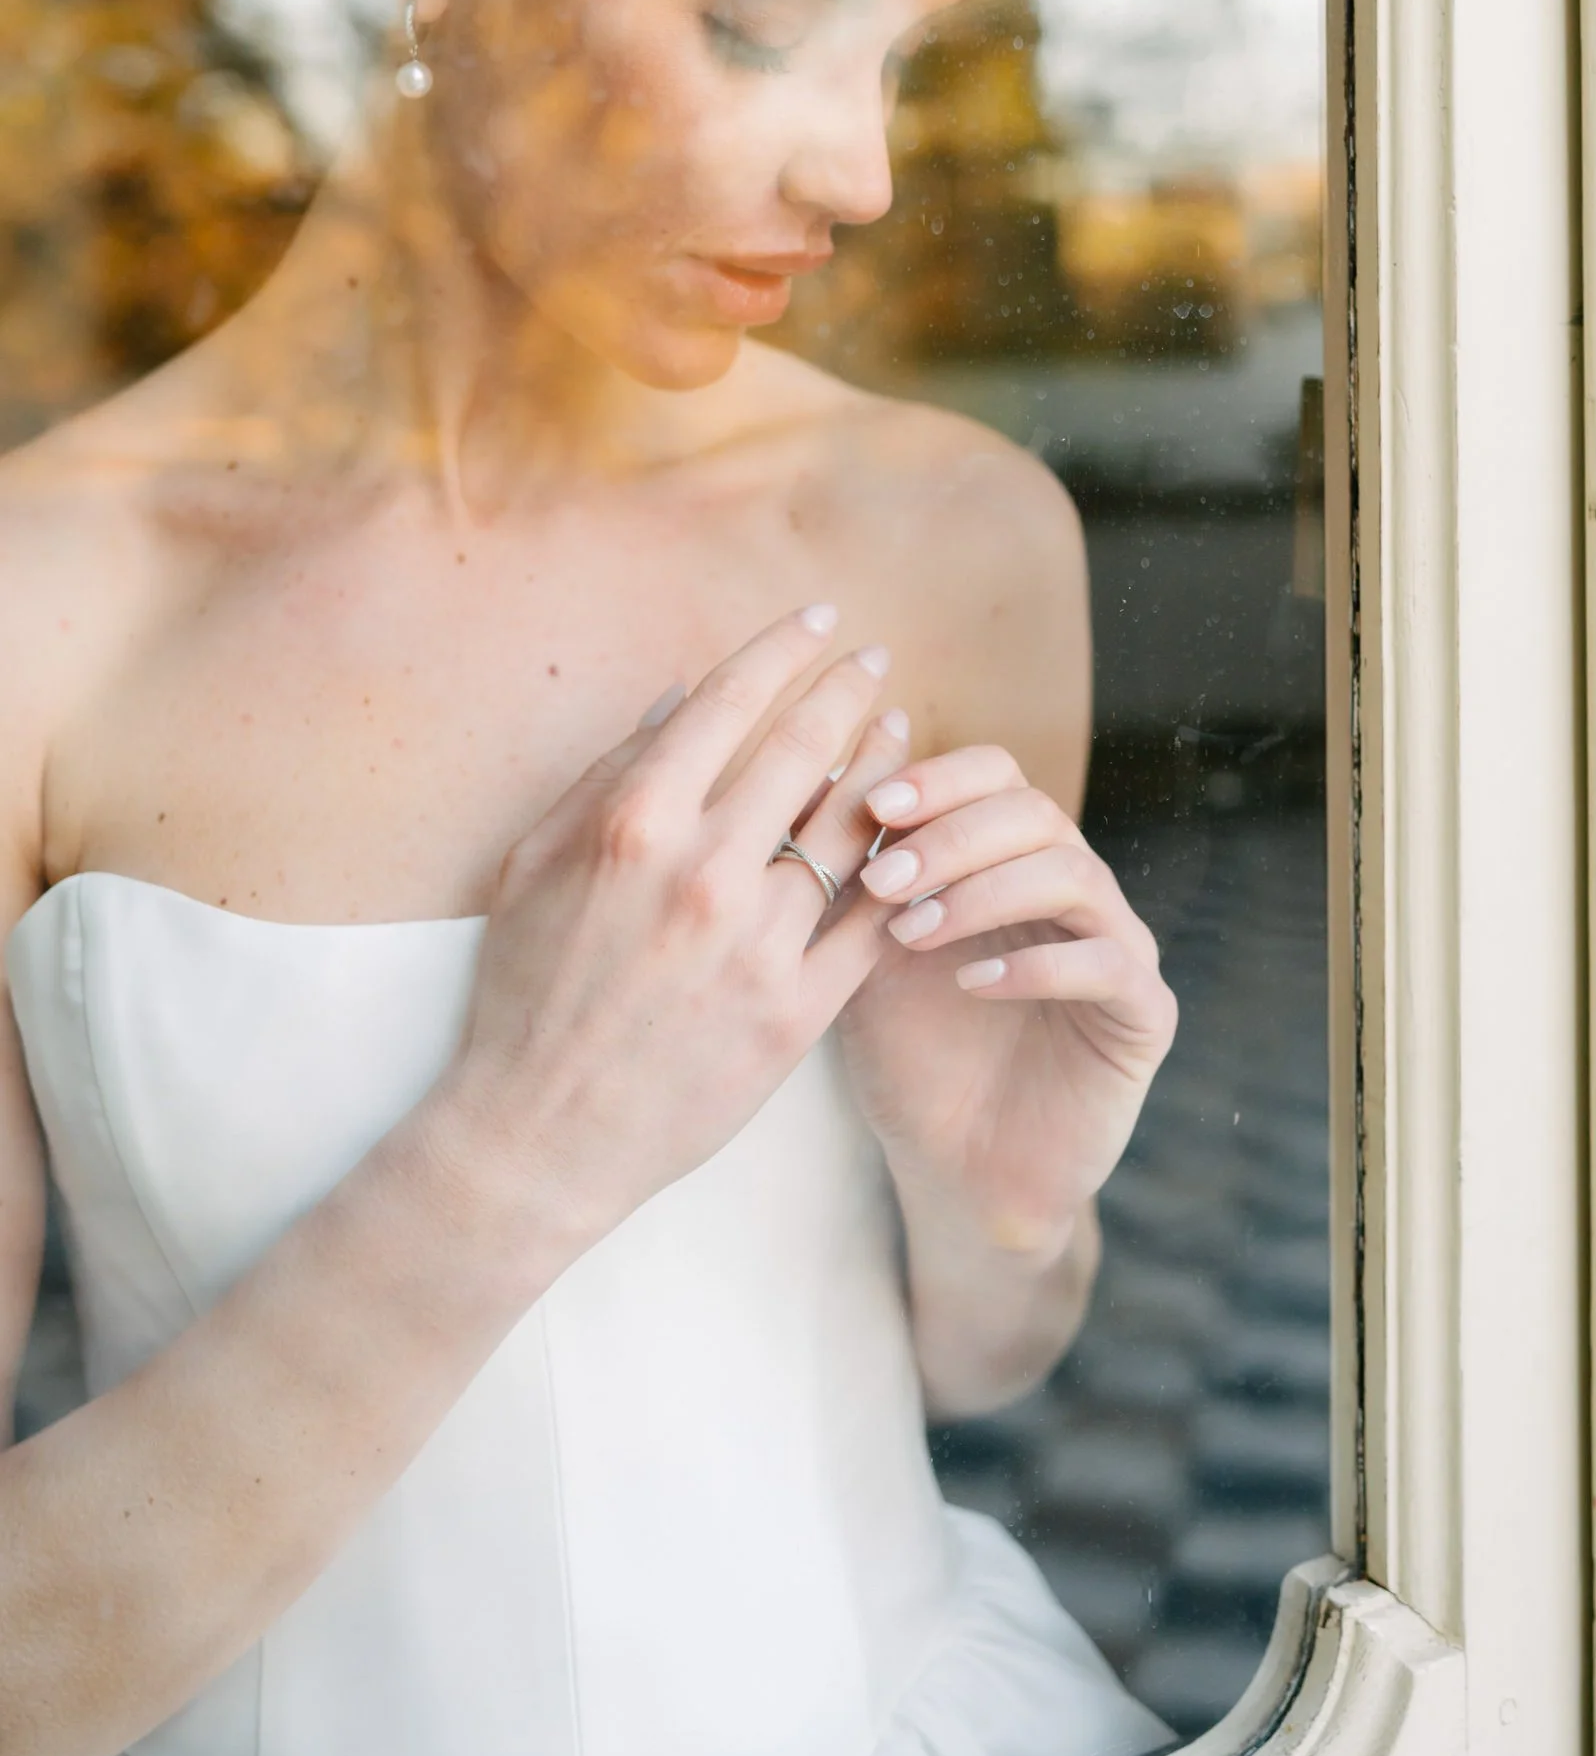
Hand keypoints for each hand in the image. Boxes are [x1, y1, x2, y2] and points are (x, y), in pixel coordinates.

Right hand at [427, 607, 910, 1268]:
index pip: (730, 703)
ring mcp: (757, 946)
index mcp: (634, 825)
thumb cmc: (524, 990)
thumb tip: (675, 697)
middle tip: (879, 662)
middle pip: (806, 751)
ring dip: (884, 771)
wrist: (539, 1135)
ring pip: (852, 831)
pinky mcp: (797, 1013)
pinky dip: (897, 872)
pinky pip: (870, 924)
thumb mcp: (533, 863)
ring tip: (902, 735)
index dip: (786, 650)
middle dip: (850, 691)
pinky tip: (911, 840)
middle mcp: (704, 873)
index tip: (824, 620)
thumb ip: (606, 773)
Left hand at [837, 747, 1177, 1253]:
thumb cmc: (908, 1053)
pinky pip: (1109, 962)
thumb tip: (815, 772)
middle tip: (882, 883)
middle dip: (951, 838)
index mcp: (1011, 858)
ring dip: (984, 892)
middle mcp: (1073, 888)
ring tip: (911, 933)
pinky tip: (972, 984)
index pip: (996, 773)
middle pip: (1034, 811)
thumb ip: (850, 873)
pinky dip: (1038, 964)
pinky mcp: (1144, 1014)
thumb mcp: (860, 954)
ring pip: (1073, 873)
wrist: (955, 1169)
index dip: (939, 779)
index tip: (874, 808)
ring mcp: (1117, 946)